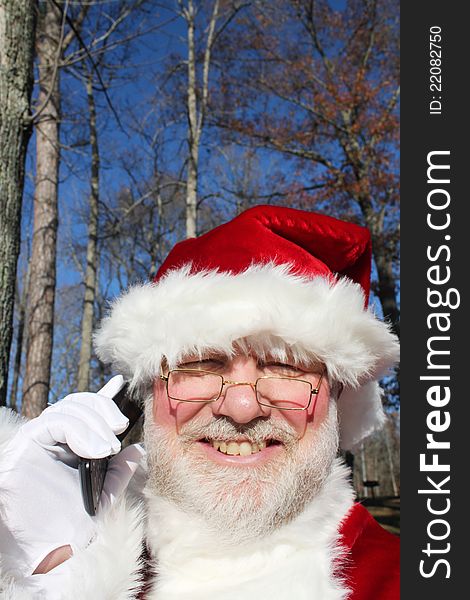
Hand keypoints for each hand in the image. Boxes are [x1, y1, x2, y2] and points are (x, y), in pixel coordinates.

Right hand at [0, 376, 143, 577]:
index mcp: (71, 445)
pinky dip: (79, 430)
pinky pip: (54, 421)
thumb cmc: (70, 524)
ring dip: (95, 424)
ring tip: (109, 448)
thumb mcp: (103, 495)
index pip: (86, 411)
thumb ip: (119, 472)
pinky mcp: (26, 443)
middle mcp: (54, 437)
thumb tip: (138, 449)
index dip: (103, 395)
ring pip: (69, 409)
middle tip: (121, 427)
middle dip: (105, 410)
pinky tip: (96, 449)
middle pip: (80, 404)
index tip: (121, 384)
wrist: (47, 549)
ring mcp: (38, 438)